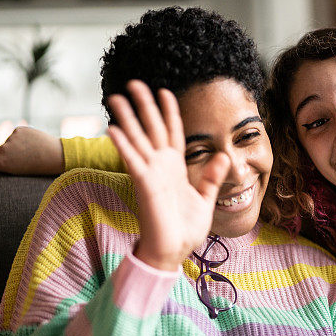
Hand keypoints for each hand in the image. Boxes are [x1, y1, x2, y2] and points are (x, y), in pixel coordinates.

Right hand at [0, 126, 63, 173]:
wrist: (57, 156)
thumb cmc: (39, 168)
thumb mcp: (18, 171)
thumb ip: (5, 163)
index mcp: (0, 163)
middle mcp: (3, 150)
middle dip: (6, 156)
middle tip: (22, 161)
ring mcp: (10, 139)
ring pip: (8, 143)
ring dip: (15, 146)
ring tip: (31, 152)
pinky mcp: (19, 130)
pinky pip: (16, 135)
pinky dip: (22, 138)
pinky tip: (32, 143)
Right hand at [107, 80, 229, 270]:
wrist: (173, 252)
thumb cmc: (185, 229)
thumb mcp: (205, 199)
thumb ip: (211, 177)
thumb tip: (224, 155)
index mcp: (175, 168)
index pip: (172, 133)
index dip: (169, 112)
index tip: (165, 91)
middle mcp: (160, 167)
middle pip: (151, 129)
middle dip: (143, 106)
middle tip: (133, 83)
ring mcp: (151, 174)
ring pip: (137, 139)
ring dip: (126, 118)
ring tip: (115, 97)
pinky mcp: (145, 185)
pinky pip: (132, 161)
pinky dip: (123, 145)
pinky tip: (112, 128)